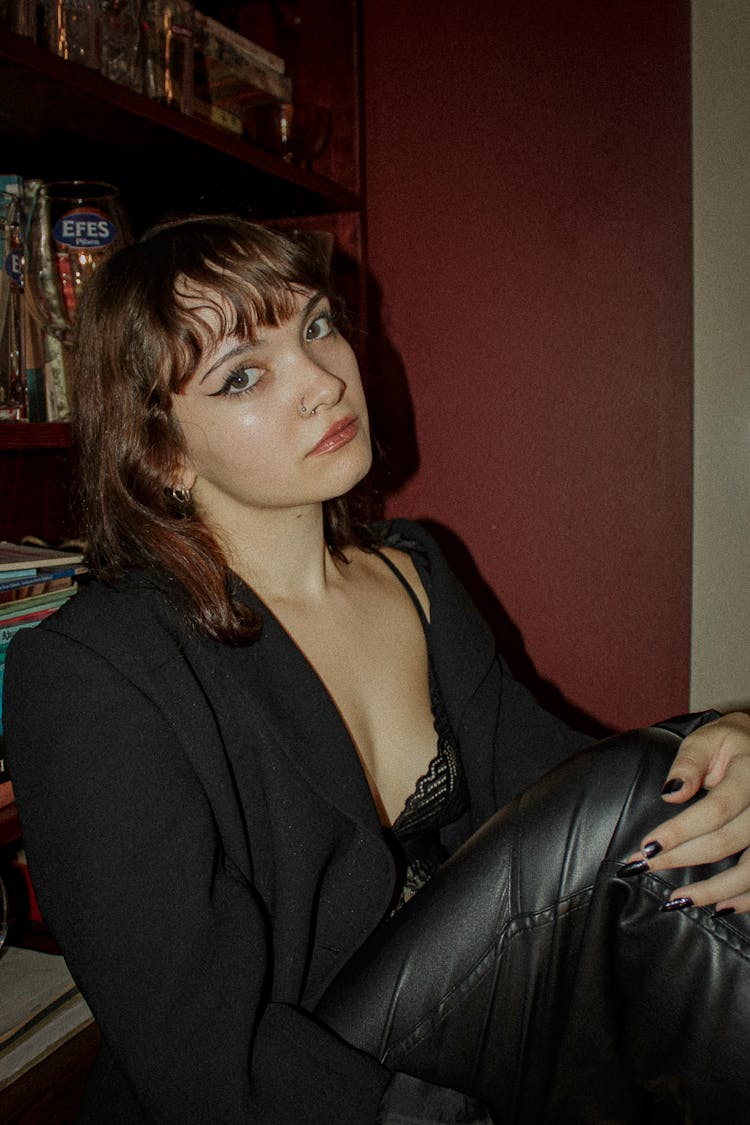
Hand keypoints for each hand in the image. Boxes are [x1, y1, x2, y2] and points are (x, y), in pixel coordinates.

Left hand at [624, 711, 749, 912]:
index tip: (647, 846)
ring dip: (715, 890)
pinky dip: (747, 898)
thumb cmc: (728, 743)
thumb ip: (689, 763)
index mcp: (749, 775)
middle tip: (643, 867)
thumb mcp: (706, 740)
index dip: (682, 831)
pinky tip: (720, 907)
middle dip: (682, 858)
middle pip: (728, 841)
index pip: (717, 809)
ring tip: (677, 899)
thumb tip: (672, 793)